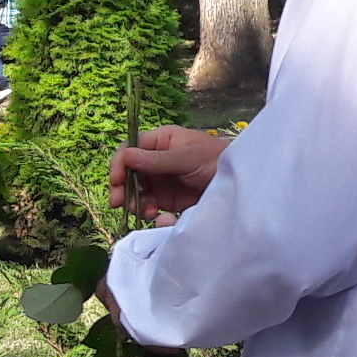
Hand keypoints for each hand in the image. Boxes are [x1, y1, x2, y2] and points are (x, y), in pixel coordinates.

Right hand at [110, 125, 226, 220]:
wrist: (240, 182)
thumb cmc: (217, 160)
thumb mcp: (187, 158)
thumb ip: (157, 160)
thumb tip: (126, 156)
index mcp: (162, 140)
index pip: (131, 149)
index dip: (120, 164)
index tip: (116, 180)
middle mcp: (157, 159)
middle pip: (128, 172)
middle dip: (121, 187)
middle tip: (117, 202)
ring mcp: (161, 179)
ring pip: (136, 191)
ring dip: (134, 201)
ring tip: (143, 211)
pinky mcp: (168, 198)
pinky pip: (149, 205)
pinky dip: (147, 211)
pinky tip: (154, 215)